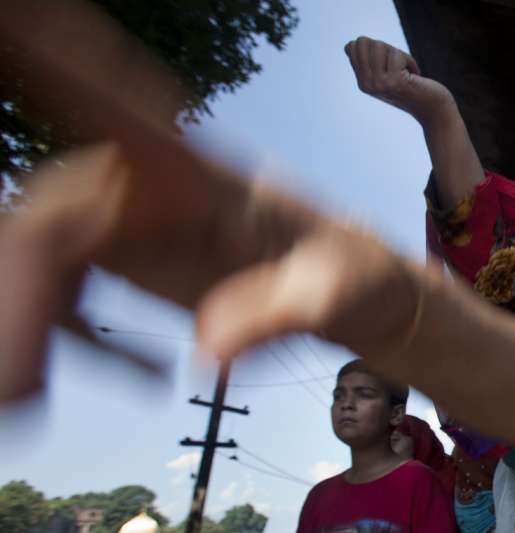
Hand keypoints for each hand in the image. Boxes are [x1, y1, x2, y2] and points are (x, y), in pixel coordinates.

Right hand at [0, 6, 430, 400]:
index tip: (15, 22)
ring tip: (21, 399)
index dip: (68, 74)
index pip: (124, 114)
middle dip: (18, 290)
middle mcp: (155, 186)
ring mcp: (136, 221)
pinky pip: (62, 287)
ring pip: (41, 251)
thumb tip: (208, 349)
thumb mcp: (338, 292)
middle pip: (54, 218)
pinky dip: (63, 333)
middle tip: (13, 391)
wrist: (365, 297)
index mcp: (204, 174)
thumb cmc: (361, 275)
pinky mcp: (130, 257)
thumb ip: (280, 311)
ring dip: (22, 319)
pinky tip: (144, 373)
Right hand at [344, 36, 455, 127]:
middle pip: (364, 42)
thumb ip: (371, 61)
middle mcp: (366, 85)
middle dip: (386, 47)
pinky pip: (396, 54)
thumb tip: (350, 46)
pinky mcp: (393, 82)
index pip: (352, 46)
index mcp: (362, 82)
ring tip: (407, 72)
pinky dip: (410, 60)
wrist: (434, 110)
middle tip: (399, 66)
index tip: (390, 64)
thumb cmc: (415, 87)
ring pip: (380, 45)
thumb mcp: (388, 73)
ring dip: (399, 54)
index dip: (375, 47)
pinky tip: (415, 76)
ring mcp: (378, 84)